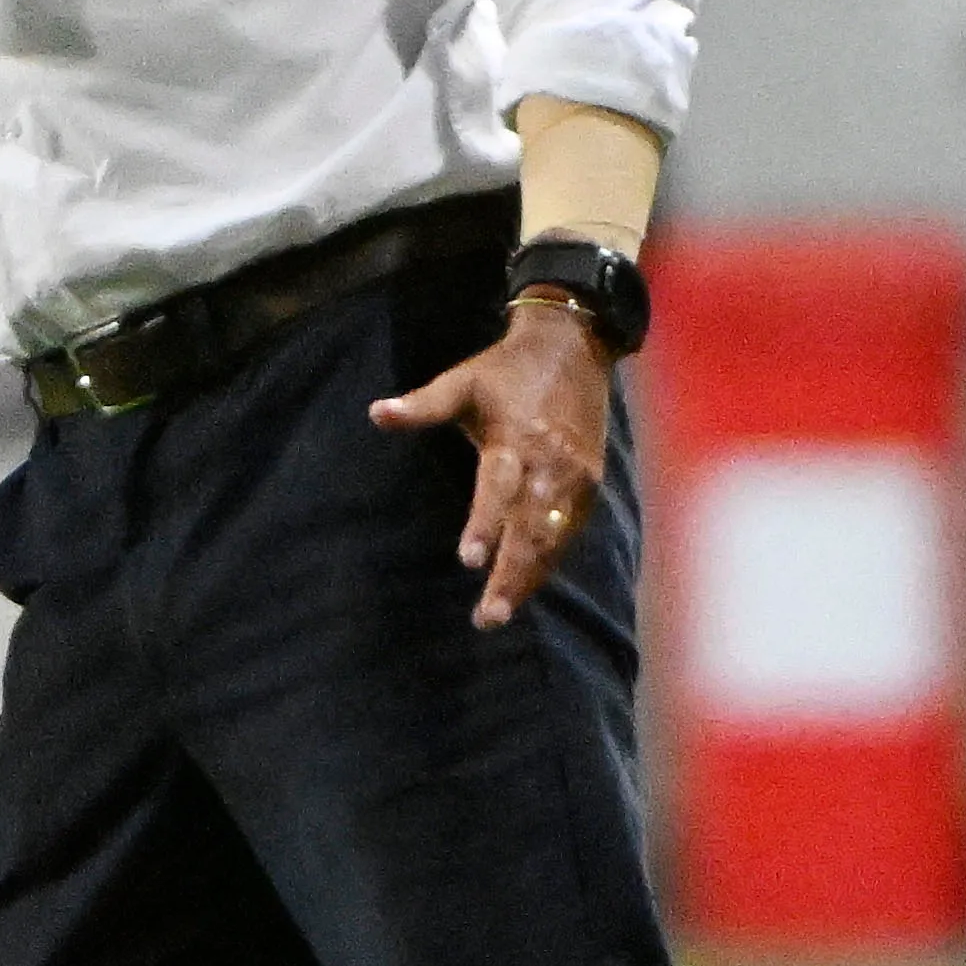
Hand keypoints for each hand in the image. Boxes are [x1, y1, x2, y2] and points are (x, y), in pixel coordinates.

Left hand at [369, 301, 611, 628]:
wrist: (572, 348)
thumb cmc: (505, 370)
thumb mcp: (461, 382)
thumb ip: (421, 405)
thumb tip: (375, 414)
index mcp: (516, 439)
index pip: (498, 489)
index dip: (484, 524)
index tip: (468, 560)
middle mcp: (550, 464)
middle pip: (531, 529)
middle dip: (510, 575)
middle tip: (487, 617)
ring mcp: (575, 477)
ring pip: (553, 539)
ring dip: (530, 578)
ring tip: (500, 612)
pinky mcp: (589, 483)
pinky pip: (569, 532)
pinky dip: (549, 560)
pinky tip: (527, 585)